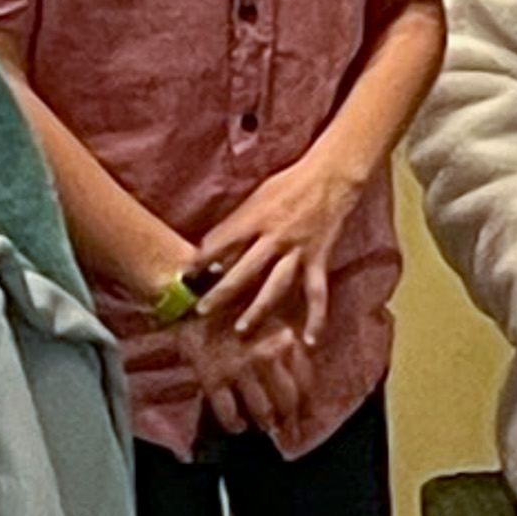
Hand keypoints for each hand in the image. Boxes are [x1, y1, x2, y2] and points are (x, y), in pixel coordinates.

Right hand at [177, 308, 314, 438]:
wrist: (198, 316)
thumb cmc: (241, 324)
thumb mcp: (274, 328)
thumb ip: (293, 353)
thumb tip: (307, 390)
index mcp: (284, 340)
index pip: (305, 382)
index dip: (306, 403)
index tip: (304, 415)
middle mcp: (265, 355)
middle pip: (287, 401)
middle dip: (289, 422)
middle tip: (289, 434)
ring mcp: (239, 368)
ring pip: (263, 411)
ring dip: (266, 425)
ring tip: (267, 428)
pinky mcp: (214, 379)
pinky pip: (230, 415)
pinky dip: (236, 425)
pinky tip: (240, 426)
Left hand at [197, 151, 361, 345]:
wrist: (332, 174)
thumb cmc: (290, 183)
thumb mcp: (257, 195)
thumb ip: (237, 223)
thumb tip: (211, 249)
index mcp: (257, 217)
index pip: (223, 241)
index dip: (202, 259)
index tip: (184, 276)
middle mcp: (276, 236)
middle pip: (245, 269)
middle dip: (222, 291)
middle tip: (201, 312)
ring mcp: (299, 250)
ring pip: (276, 285)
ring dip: (258, 309)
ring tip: (241, 330)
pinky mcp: (319, 259)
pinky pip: (317, 292)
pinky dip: (316, 318)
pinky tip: (310, 341)